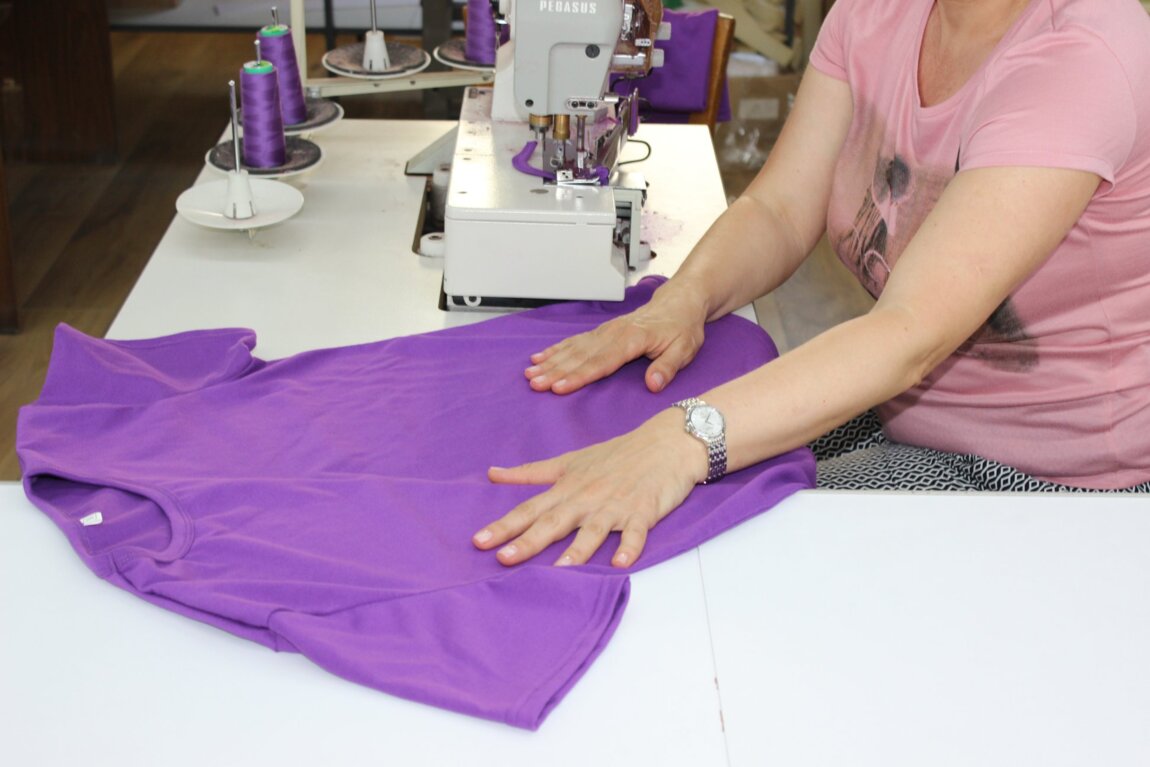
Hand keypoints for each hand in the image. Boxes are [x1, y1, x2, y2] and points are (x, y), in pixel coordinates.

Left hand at [472, 410, 706, 567]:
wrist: (666, 444)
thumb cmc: (616, 454)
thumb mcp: (569, 460)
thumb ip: (530, 472)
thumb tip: (491, 474)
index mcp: (567, 487)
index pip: (530, 508)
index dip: (504, 525)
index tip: (479, 541)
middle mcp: (586, 498)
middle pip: (553, 522)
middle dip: (528, 541)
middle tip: (504, 559)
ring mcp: (614, 506)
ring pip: (592, 531)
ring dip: (576, 551)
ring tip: (559, 570)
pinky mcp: (642, 512)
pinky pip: (635, 533)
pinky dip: (629, 547)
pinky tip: (621, 564)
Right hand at [524, 282, 708, 394]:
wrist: (679, 304)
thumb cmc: (682, 328)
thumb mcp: (684, 349)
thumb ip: (667, 367)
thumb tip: (653, 383)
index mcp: (633, 339)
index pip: (601, 362)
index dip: (579, 376)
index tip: (559, 387)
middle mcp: (614, 334)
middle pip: (580, 356)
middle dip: (555, 371)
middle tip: (534, 383)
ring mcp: (605, 331)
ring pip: (574, 348)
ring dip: (551, 361)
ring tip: (530, 373)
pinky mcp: (602, 332)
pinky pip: (575, 341)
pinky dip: (557, 349)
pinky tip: (541, 357)